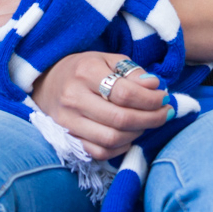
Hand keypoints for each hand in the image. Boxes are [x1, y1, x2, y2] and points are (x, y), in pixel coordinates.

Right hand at [32, 52, 171, 159]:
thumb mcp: (108, 59)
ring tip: (147, 122)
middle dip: (151, 119)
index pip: (124, 93)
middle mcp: (74, 98)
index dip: (150, 99)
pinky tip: (129, 136)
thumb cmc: (83, 68)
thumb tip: (155, 86)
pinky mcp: (66, 138)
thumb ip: (132, 71)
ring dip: (137, 133)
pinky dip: (120, 148)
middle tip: (165, 113)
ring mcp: (68, 121)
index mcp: (86, 72)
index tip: (164, 98)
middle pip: (120, 119)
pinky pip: (99, 152)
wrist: (46, 83)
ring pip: (111, 138)